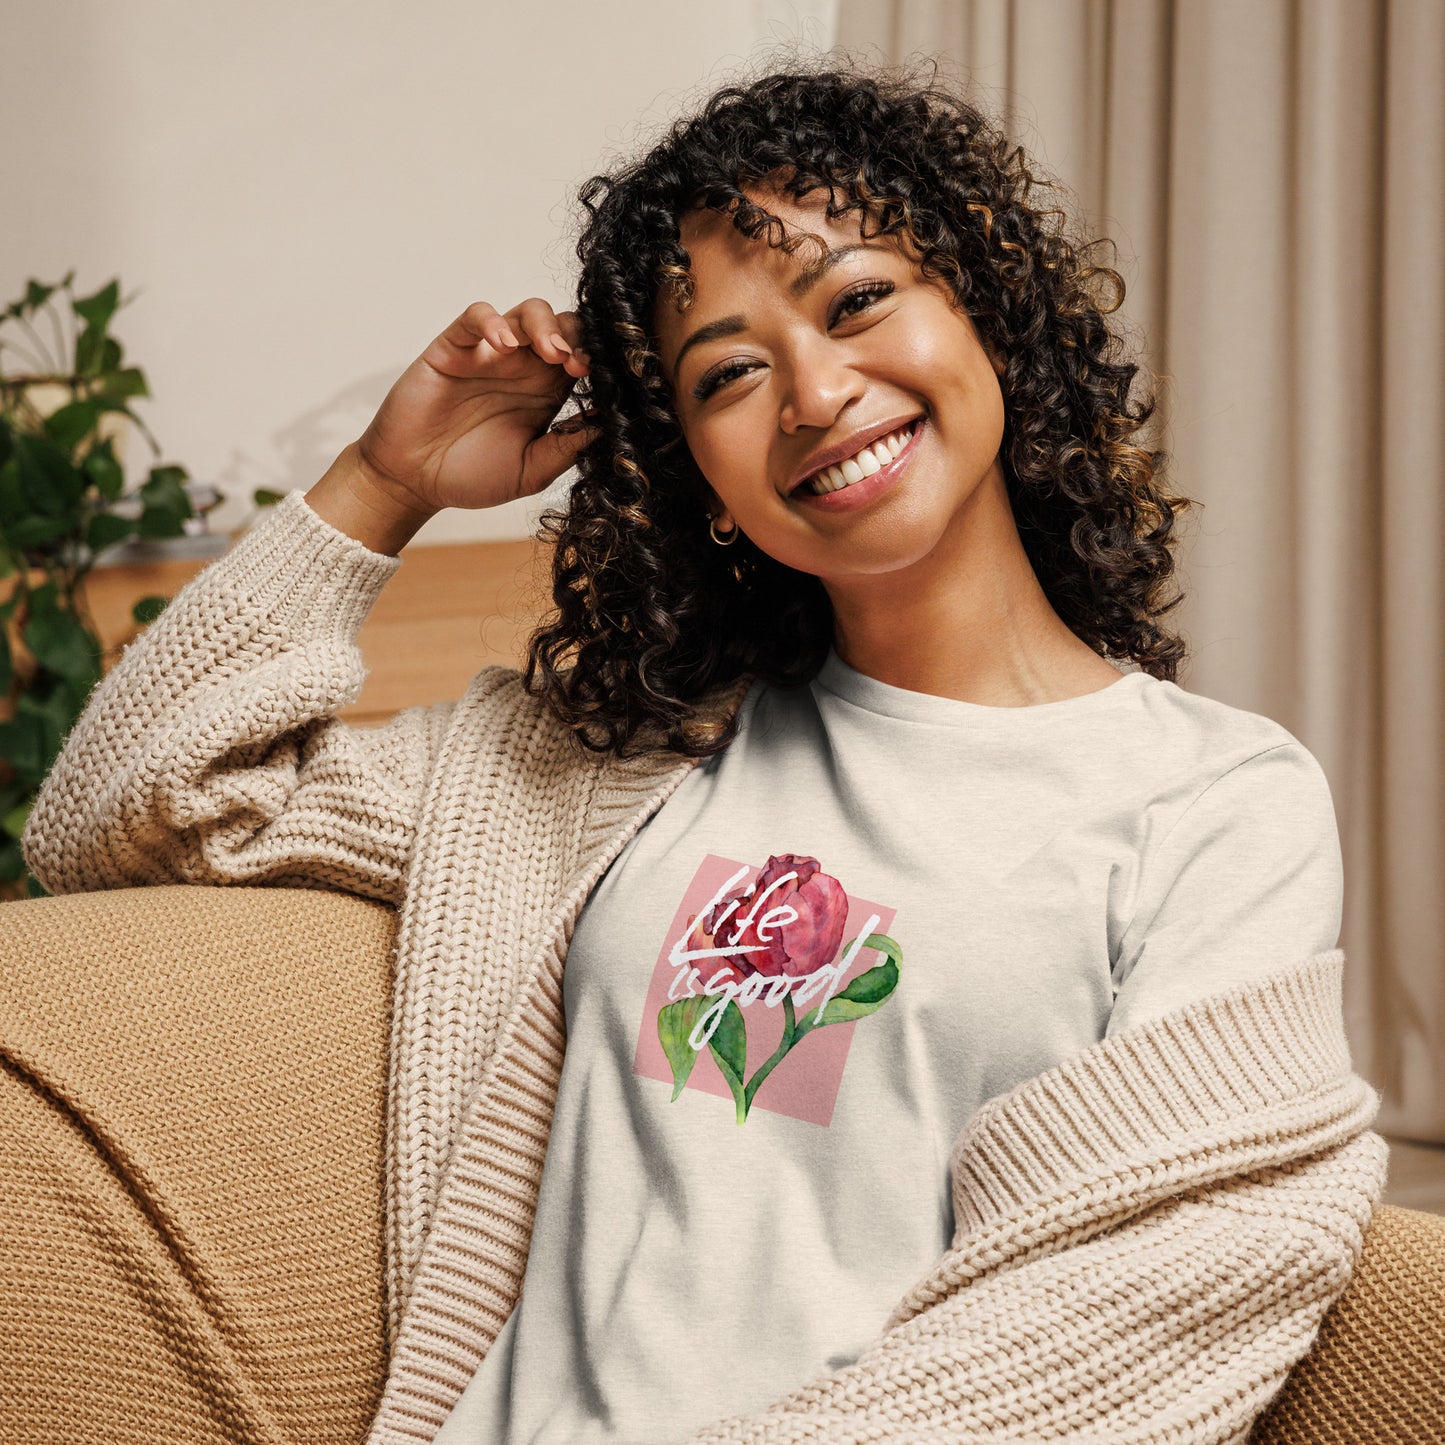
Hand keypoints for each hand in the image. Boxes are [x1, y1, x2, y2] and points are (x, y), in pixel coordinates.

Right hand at [354, 299, 597, 513]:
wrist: (414, 481)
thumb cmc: (471, 476)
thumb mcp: (531, 471)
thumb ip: (566, 448)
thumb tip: (607, 426)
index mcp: (547, 393)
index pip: (583, 358)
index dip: (596, 361)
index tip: (603, 380)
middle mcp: (523, 367)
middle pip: (563, 326)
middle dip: (578, 337)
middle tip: (578, 365)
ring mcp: (489, 354)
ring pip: (527, 312)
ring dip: (546, 325)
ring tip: (551, 352)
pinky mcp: (454, 347)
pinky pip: (475, 316)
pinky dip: (493, 321)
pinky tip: (503, 345)